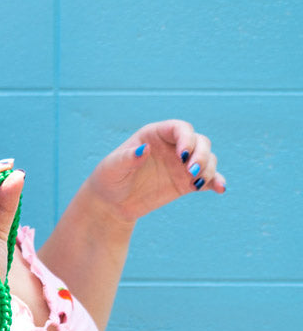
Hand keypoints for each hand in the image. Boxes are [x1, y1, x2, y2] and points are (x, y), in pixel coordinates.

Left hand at [85, 120, 225, 223]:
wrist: (112, 202)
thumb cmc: (109, 178)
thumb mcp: (113, 167)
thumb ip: (128, 158)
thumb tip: (144, 149)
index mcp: (155, 135)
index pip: (180, 128)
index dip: (186, 138)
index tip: (182, 154)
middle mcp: (173, 146)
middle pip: (199, 142)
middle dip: (201, 155)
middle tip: (192, 172)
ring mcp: (181, 164)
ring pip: (207, 159)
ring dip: (209, 169)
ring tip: (197, 183)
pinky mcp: (187, 182)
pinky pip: (208, 179)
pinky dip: (216, 182)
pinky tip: (220, 188)